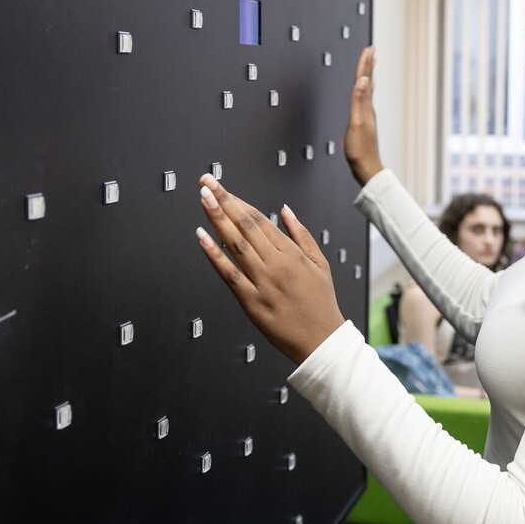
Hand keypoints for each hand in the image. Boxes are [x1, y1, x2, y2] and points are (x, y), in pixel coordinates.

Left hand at [195, 174, 345, 365]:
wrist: (322, 341)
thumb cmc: (321, 302)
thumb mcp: (320, 263)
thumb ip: (301, 234)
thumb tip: (285, 210)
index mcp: (292, 253)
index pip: (259, 219)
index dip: (237, 200)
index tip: (220, 187)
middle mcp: (276, 264)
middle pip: (245, 225)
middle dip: (223, 201)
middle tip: (206, 183)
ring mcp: (262, 282)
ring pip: (235, 244)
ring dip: (217, 219)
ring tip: (203, 199)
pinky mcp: (251, 302)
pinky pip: (229, 275)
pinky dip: (214, 256)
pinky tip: (202, 238)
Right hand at [344, 46, 383, 186]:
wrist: (366, 168)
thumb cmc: (360, 149)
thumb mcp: (357, 122)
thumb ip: (359, 100)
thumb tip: (363, 79)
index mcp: (366, 107)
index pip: (364, 79)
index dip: (365, 63)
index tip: (369, 48)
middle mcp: (368, 109)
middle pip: (368, 82)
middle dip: (369, 65)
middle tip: (371, 50)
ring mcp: (367, 116)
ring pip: (367, 90)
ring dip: (367, 76)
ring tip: (369, 67)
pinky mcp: (364, 124)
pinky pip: (365, 101)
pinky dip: (365, 91)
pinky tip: (365, 94)